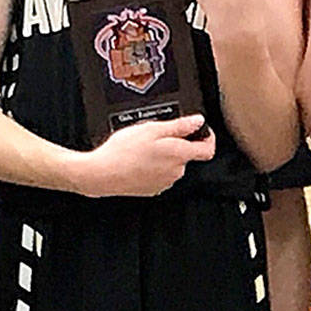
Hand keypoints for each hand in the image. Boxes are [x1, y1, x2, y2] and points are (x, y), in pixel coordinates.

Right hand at [77, 113, 215, 196]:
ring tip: (141, 147)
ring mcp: (164, 182)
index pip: (208, 149)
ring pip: (171, 164)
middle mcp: (176, 171)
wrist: (102, 174)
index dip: (207, 137)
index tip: (199, 129)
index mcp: (179, 154)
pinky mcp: (152, 189)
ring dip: (163, 154)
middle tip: (155, 133)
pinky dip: (152, 166)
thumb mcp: (152, 128)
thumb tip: (198, 121)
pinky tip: (137, 159)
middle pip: (186, 154)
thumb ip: (179, 126)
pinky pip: (159, 174)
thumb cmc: (124, 151)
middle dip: (176, 143)